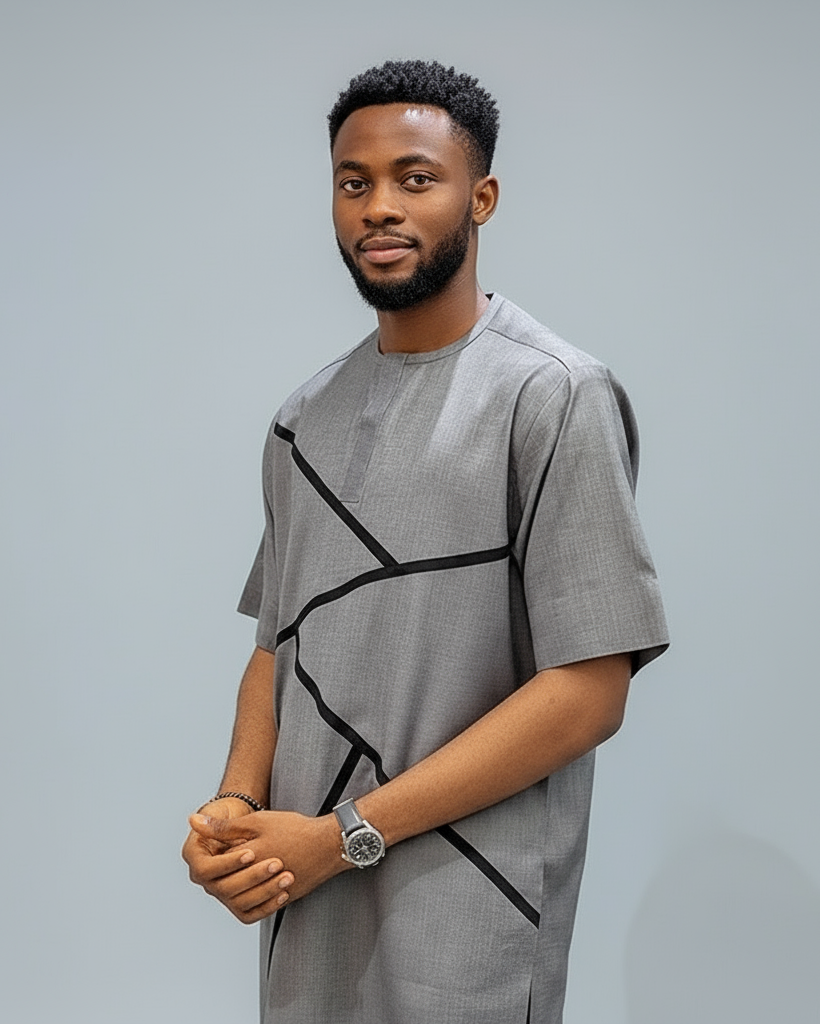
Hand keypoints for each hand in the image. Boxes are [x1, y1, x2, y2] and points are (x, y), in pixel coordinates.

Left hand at [188, 809, 346, 915]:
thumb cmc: (294, 829)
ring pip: (242, 901)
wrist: (329, 844)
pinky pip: (262, 908)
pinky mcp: (285, 899)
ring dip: (237, 889)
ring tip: (234, 877)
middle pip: (228, 887)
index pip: (217, 867)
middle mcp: (259, 881)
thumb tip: (192, 821)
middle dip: (224, 874)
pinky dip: (255, 900)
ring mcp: (273, 892)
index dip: (213, 857)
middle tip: (221, 865)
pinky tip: (253, 889)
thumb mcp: (257, 822)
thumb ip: (223, 827)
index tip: (215, 848)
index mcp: (249, 859)